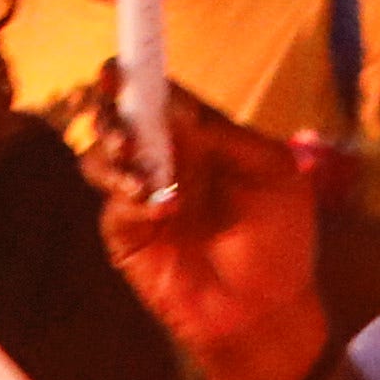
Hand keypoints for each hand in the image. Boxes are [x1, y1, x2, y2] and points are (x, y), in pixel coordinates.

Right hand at [90, 91, 333, 379]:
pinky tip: (158, 207)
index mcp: (199, 139)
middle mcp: (164, 161)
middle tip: (123, 124)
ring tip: (139, 171)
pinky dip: (128, 201)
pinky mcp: (127, 238)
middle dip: (111, 114)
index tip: (120, 70)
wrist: (267, 310)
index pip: (160, 97)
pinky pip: (112, 208)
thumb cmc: (280, 240)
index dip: (138, 79)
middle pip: (117, 121)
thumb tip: (178, 103)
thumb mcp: (275, 173)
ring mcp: (141, 199)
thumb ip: (228, 135)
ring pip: (99, 159)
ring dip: (111, 156)